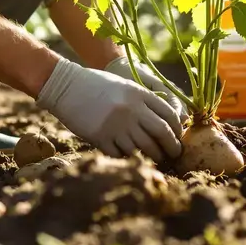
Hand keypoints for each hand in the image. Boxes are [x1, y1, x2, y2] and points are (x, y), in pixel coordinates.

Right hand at [36, 58, 183, 161]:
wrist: (67, 86)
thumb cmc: (97, 85)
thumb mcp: (125, 86)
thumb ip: (144, 100)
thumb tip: (167, 121)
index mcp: (139, 94)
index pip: (169, 114)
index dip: (177, 129)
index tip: (178, 137)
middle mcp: (131, 110)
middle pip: (161, 133)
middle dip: (171, 147)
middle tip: (174, 154)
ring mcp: (117, 125)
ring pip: (144, 148)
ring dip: (153, 157)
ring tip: (156, 159)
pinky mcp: (101, 138)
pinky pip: (122, 155)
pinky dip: (129, 159)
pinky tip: (132, 159)